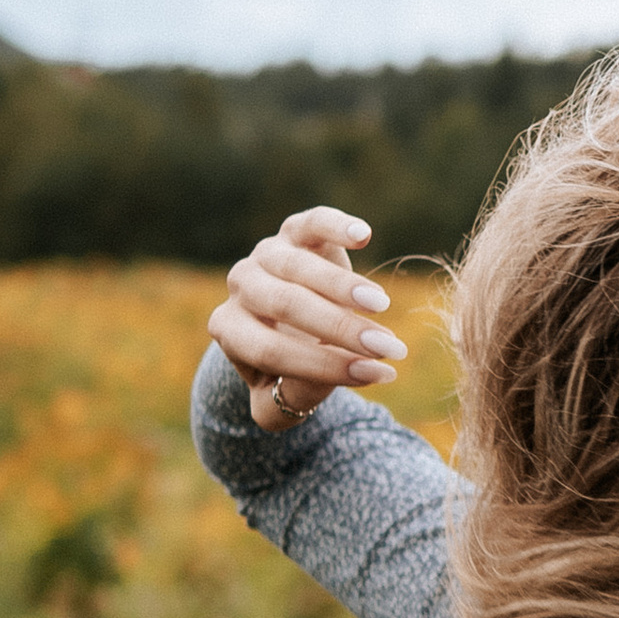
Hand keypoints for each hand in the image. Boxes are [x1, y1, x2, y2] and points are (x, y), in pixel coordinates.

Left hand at [209, 207, 408, 431]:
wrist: (284, 319)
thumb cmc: (287, 362)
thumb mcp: (282, 395)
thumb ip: (303, 394)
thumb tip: (353, 369)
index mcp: (229, 329)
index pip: (272, 351)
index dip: (324, 366)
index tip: (376, 375)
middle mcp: (241, 286)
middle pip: (285, 305)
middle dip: (340, 328)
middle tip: (389, 347)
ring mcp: (265, 253)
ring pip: (298, 266)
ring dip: (344, 286)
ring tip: (382, 307)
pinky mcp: (294, 230)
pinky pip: (311, 222)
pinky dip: (336, 225)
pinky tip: (363, 235)